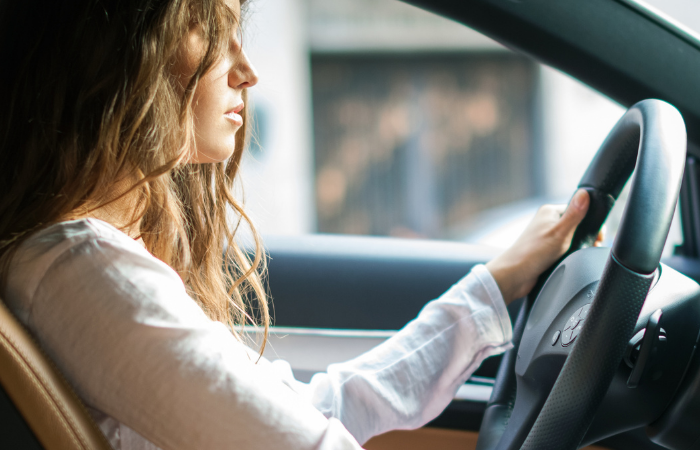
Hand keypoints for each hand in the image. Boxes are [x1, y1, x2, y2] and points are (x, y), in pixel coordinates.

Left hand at [485, 189, 602, 303]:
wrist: (515, 276)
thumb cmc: (532, 253)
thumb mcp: (559, 232)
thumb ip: (574, 214)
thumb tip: (584, 193)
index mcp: (549, 212)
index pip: (578, 209)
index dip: (590, 221)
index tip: (599, 234)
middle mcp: (547, 222)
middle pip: (576, 225)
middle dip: (585, 236)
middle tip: (591, 245)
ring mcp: (546, 237)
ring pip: (571, 239)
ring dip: (577, 246)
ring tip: (579, 253)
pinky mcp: (545, 251)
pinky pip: (564, 250)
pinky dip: (569, 255)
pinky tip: (570, 260)